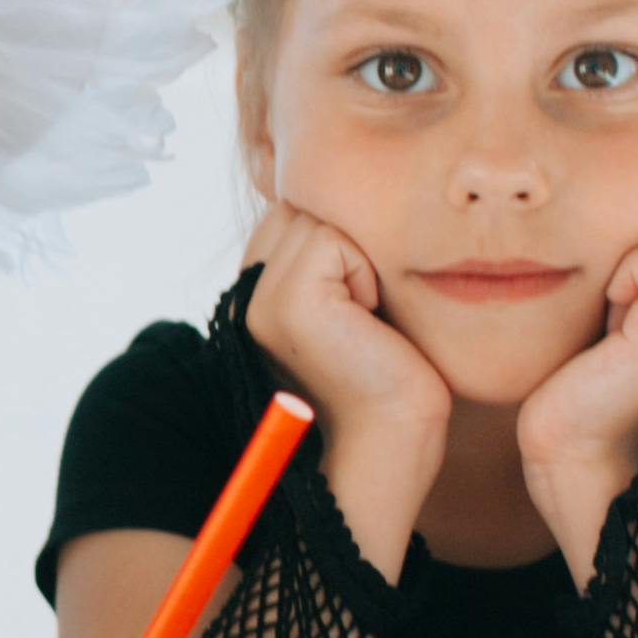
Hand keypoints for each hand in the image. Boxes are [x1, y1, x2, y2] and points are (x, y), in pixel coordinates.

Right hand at [240, 203, 448, 576]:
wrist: (393, 441)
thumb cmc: (388, 378)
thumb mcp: (352, 303)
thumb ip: (330, 256)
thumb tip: (346, 195)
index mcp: (253, 294)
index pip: (294, 211)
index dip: (343, 242)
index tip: (362, 306)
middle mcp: (245, 295)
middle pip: (303, 205)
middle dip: (350, 241)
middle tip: (368, 312)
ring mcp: (259, 300)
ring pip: (317, 215)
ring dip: (360, 255)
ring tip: (368, 317)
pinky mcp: (287, 305)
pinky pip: (331, 237)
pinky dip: (365, 269)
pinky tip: (369, 321)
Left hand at [515, 222, 637, 561]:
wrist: (569, 456)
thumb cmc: (578, 385)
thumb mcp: (616, 307)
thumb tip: (632, 204)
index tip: (612, 301)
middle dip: (633, 244)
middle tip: (608, 311)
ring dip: (623, 261)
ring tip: (608, 322)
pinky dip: (623, 275)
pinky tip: (608, 323)